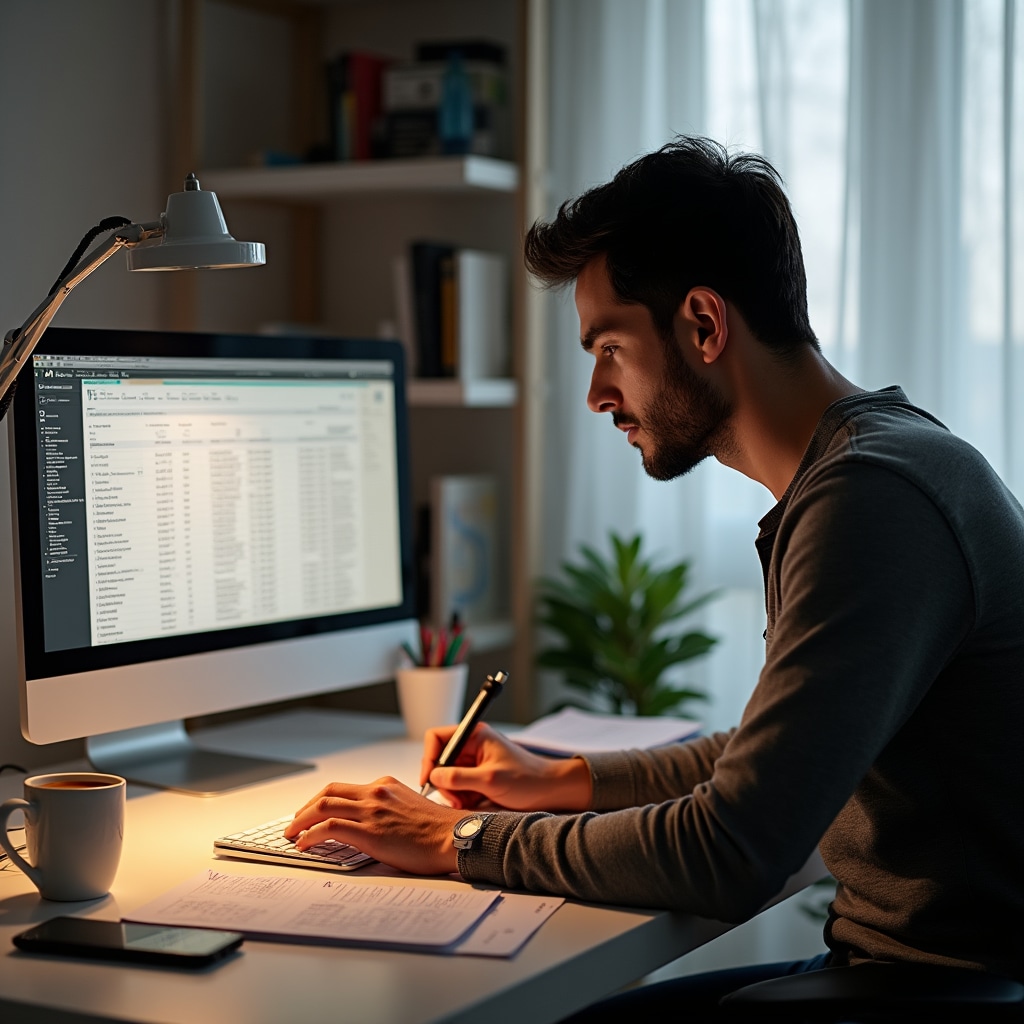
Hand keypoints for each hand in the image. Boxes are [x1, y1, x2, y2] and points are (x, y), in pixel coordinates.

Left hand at [284, 777, 465, 875]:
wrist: (454, 837)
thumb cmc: (437, 830)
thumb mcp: (409, 807)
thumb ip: (387, 809)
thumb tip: (370, 824)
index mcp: (385, 785)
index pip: (343, 788)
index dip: (322, 801)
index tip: (312, 813)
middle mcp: (376, 793)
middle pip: (328, 793)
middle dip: (305, 808)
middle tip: (295, 823)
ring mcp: (372, 811)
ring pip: (323, 807)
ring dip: (301, 821)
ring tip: (293, 835)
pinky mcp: (370, 832)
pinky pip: (330, 828)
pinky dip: (311, 835)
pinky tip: (305, 845)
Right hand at [420, 723, 592, 811]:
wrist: (550, 792)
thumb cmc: (528, 779)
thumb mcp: (490, 779)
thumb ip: (459, 777)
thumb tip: (434, 776)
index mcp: (475, 735)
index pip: (437, 738)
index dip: (429, 758)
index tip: (429, 779)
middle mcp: (472, 747)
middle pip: (440, 761)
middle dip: (443, 782)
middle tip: (454, 800)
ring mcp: (474, 763)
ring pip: (448, 778)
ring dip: (452, 793)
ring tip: (466, 805)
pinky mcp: (478, 779)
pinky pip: (458, 788)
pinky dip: (461, 798)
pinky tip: (473, 805)